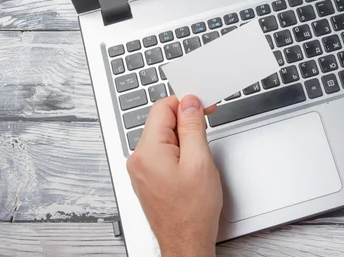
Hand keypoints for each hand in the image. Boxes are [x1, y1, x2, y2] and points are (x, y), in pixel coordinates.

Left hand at [127, 95, 221, 256]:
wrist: (186, 242)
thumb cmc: (192, 211)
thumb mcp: (200, 161)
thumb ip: (193, 127)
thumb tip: (189, 103)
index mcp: (148, 151)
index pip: (162, 107)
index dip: (185, 104)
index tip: (203, 108)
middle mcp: (138, 159)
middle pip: (161, 121)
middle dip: (185, 122)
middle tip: (205, 134)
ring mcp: (141, 169)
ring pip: (163, 137)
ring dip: (183, 138)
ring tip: (198, 157)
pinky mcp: (147, 177)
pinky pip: (161, 152)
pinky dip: (178, 151)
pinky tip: (190, 165)